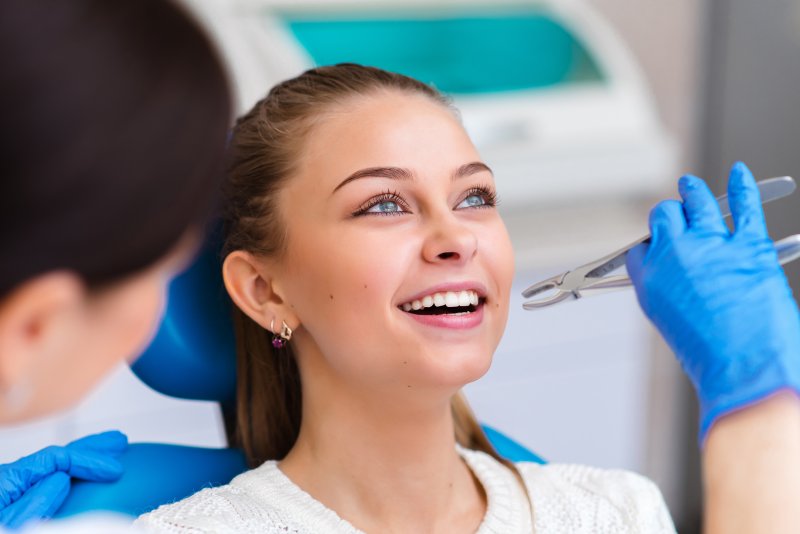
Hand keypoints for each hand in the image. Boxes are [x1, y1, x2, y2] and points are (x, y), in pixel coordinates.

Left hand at [0, 430, 126, 528]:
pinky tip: (79, 479)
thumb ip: (34, 504)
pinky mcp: (12, 510)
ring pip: (50, 471)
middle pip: (53, 459)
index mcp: (5, 483)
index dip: (88, 461)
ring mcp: (9, 497)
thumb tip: (61, 478)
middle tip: (119, 441)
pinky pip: (45, 486)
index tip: (115, 470)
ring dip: (82, 460)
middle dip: (89, 449)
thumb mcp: (11, 528)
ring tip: (108, 450)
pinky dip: (69, 478)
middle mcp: (7, 485)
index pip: (54, 460)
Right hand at [626, 162, 799, 442]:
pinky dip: (743, 188)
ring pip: (697, 203)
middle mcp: (674, 255)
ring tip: (690, 186)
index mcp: (649, 279)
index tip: (656, 248)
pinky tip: (741, 174)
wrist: (745, 368)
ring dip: (692, 192)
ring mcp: (711, 245)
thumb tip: (683, 284)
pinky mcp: (749, 245)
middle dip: (667, 216)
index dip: (649, 247)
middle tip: (674, 216)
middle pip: (663, 216)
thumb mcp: (673, 327)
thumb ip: (671, 296)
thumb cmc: (711, 358)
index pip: (639, 250)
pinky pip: (745, 207)